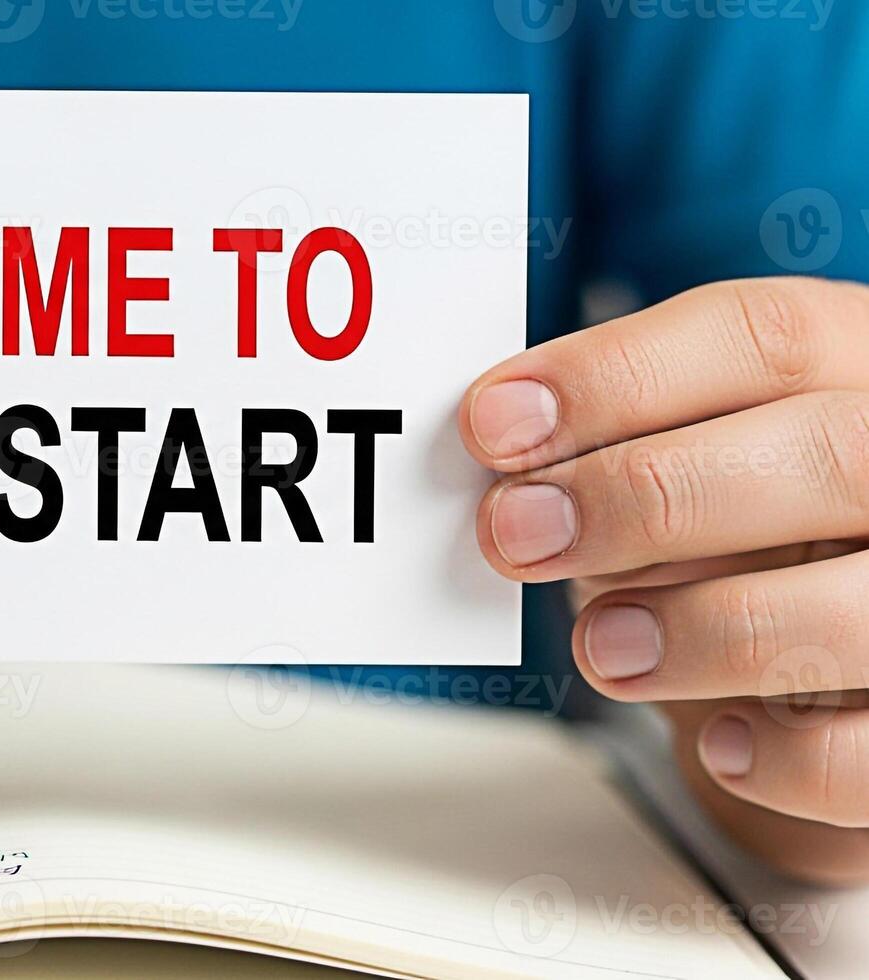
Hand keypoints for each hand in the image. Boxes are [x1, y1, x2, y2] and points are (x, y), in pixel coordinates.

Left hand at [459, 277, 868, 884]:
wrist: (857, 670)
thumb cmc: (765, 540)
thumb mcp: (704, 463)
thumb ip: (630, 449)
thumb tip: (511, 481)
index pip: (766, 335)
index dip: (616, 374)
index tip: (493, 423)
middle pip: (824, 451)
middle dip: (646, 493)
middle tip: (516, 533)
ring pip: (858, 604)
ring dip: (704, 628)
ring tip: (602, 647)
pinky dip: (786, 756)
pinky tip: (721, 744)